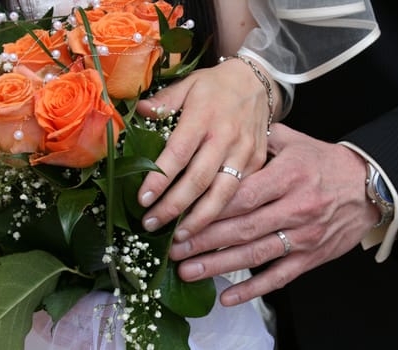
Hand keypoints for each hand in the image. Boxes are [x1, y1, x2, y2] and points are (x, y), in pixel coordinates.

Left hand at [137, 58, 279, 236]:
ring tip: (178, 238)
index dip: (159, 179)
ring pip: (223, 194)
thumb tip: (140, 112)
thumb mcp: (188, 84)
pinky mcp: (256, 164)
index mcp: (203, 117)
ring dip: (199, 220)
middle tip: (151, 224)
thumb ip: (164, 100)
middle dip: (174, 207)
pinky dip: (221, 214)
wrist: (257, 82)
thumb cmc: (215, 86)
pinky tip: (205, 228)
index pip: (178, 153)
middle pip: (199, 180)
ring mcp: (244, 153)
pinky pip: (239, 194)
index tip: (142, 200)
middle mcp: (226, 138)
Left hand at [170, 123, 379, 305]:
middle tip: (172, 249)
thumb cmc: (324, 162)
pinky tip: (227, 296)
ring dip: (219, 264)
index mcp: (288, 176)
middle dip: (204, 240)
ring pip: (255, 254)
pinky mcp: (311, 256)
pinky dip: (253, 289)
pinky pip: (280, 276)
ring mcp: (304, 235)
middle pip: (242, 227)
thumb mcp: (295, 141)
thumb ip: (261, 138)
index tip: (181, 218)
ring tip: (187, 270)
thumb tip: (225, 131)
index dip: (208, 209)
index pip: (242, 196)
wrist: (368, 187)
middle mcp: (295, 207)